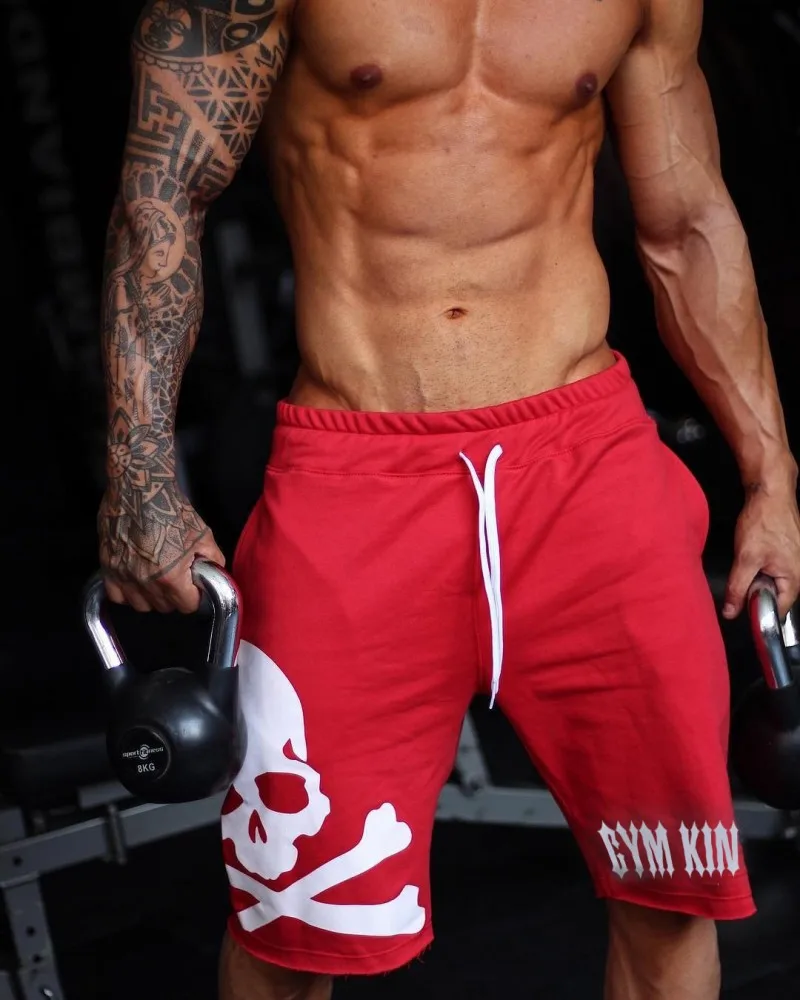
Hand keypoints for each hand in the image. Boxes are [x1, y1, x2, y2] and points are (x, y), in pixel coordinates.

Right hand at [98, 479, 225, 614]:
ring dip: (151, 597)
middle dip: (175, 596)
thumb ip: (213, 559)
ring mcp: (123, 575)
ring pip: (141, 605)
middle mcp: (145, 581)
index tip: (194, 588)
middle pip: (165, 607)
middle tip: (178, 578)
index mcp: (171, 576)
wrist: (139, 487)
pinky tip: (136, 579)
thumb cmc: (169, 507)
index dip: (195, 597)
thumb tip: (215, 573)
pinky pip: (116, 595)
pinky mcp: (107, 565)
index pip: (187, 606)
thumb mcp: (202, 533)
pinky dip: (127, 592)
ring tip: (158, 578)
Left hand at [723, 487, 799, 620]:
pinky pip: (772, 567)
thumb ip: (738, 588)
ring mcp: (794, 560)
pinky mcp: (787, 551)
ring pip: (771, 580)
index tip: (742, 609)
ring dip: (755, 576)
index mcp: (794, 579)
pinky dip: (759, 564)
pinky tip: (753, 552)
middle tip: (743, 575)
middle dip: (755, 590)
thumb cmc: (765, 520)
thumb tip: (732, 611)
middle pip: (774, 595)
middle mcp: (799, 572)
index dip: (758, 612)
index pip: (777, 610)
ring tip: (749, 559)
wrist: (770, 493)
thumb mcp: (745, 558)